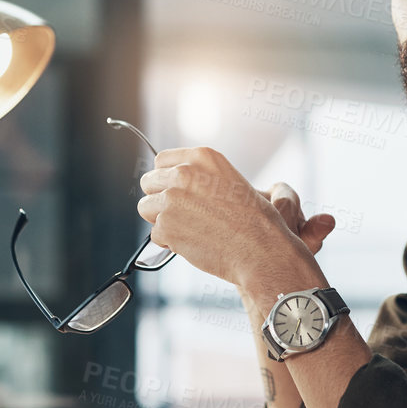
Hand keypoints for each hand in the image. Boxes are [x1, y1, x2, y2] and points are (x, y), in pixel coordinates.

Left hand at [137, 148, 327, 286]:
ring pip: (146, 208)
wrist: (261, 250)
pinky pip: (155, 235)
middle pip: (149, 182)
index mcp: (201, 157)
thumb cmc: (254, 221)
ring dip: (161, 220)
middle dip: (160, 200)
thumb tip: (174, 184)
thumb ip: (201, 177)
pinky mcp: (166, 226)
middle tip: (181, 215)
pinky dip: (169, 243)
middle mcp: (183, 172)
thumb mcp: (230, 181)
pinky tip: (193, 244)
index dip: (166, 179)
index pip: (161, 161)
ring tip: (188, 230)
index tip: (176, 192)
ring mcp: (172, 199)